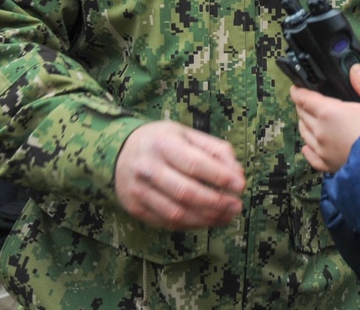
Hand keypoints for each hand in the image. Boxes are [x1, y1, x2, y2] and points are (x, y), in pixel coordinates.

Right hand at [114, 121, 245, 229]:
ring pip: (176, 213)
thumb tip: (237, 173)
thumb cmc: (163, 142)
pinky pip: (167, 222)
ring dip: (207, 218)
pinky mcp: (135, 208)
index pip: (194, 163)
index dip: (220, 177)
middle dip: (216, 202)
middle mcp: (147, 167)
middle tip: (237, 205)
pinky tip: (208, 220)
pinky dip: (192, 225)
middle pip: (185, 192)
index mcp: (163, 143)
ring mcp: (138, 190)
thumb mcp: (187, 134)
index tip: (240, 185)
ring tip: (227, 216)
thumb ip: (216, 150)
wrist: (118, 152)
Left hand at [291, 64, 359, 172]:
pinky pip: (311, 157)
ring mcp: (323, 151)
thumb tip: (354, 69)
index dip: (298, 92)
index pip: (305, 99)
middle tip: (305, 100)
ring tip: (307, 119)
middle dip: (302, 106)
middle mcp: (320, 132)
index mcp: (329, 112)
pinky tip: (308, 147)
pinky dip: (307, 149)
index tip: (295, 88)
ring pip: (305, 134)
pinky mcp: (329, 167)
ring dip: (304, 124)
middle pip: (303, 115)